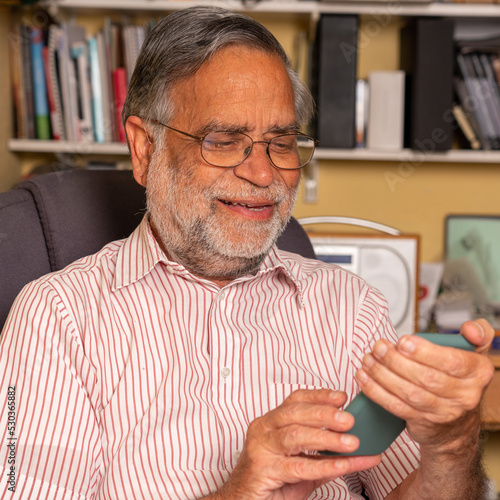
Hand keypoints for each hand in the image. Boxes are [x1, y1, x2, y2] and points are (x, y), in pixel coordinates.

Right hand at [212, 389, 380, 499]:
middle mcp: (263, 429)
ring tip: (351, 442)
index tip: (342, 398)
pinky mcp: (261, 470)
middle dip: (324, 414)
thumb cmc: (272, 482)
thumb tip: (361, 452)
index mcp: (271, 422)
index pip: (295, 400)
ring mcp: (260, 448)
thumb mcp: (303, 466)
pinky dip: (322, 465)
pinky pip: (296, 466)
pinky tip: (341, 465)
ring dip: (326, 438)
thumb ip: (327, 457)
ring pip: (294, 435)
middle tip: (349, 420)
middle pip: (295, 413)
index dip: (319, 396)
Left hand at [355, 320, 494, 450]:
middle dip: (396, 360)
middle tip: (378, 347)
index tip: (403, 341)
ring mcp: (443, 412)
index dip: (425, 352)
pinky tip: (364, 377)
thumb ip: (477, 334)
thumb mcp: (474, 354)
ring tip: (368, 359)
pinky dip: (376, 391)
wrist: (457, 425)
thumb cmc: (459, 380)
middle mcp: (465, 395)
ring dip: (382, 374)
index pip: (453, 362)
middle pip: (427, 378)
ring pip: (409, 393)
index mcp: (478, 373)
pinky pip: (396, 406)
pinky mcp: (422, 423)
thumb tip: (469, 328)